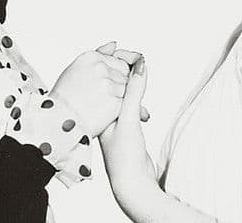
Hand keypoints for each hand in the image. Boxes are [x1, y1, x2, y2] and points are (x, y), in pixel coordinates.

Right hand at [50, 42, 130, 136]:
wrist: (57, 122)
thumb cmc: (66, 98)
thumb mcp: (77, 69)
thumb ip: (100, 56)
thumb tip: (115, 44)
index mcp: (90, 57)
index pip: (118, 62)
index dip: (114, 77)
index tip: (103, 88)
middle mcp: (99, 68)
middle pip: (125, 75)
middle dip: (119, 86)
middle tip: (101, 98)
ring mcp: (107, 84)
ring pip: (127, 89)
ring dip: (119, 98)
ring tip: (99, 106)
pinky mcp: (113, 101)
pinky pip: (126, 103)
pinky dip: (119, 109)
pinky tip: (104, 112)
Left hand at [100, 55, 158, 216]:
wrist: (132, 186)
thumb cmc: (125, 157)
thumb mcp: (129, 118)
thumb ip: (134, 91)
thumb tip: (140, 64)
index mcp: (98, 108)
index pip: (105, 77)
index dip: (118, 63)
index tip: (135, 54)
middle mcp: (103, 113)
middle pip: (113, 84)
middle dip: (127, 71)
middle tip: (141, 58)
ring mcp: (114, 123)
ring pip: (122, 95)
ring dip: (133, 85)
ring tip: (142, 72)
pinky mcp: (126, 132)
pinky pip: (130, 107)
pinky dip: (137, 99)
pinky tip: (144, 100)